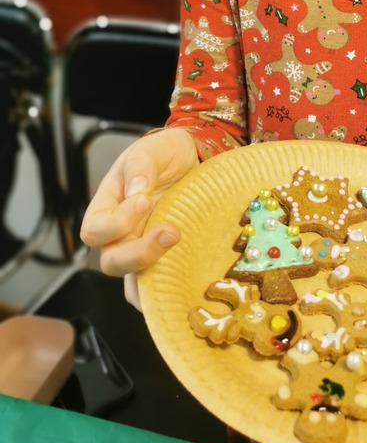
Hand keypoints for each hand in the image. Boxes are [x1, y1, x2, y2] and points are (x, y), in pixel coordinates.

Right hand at [80, 128, 197, 283]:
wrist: (194, 157)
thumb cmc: (165, 153)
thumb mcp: (151, 150)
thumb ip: (141, 166)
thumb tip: (137, 191)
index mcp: (107, 207)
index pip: (96, 230)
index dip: (116, 223)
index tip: (145, 200)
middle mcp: (121, 234)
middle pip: (112, 262)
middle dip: (140, 253)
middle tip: (172, 232)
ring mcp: (144, 248)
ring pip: (135, 281)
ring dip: (155, 278)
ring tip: (180, 262)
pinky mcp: (167, 257)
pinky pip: (158, 286)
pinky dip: (167, 293)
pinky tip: (185, 286)